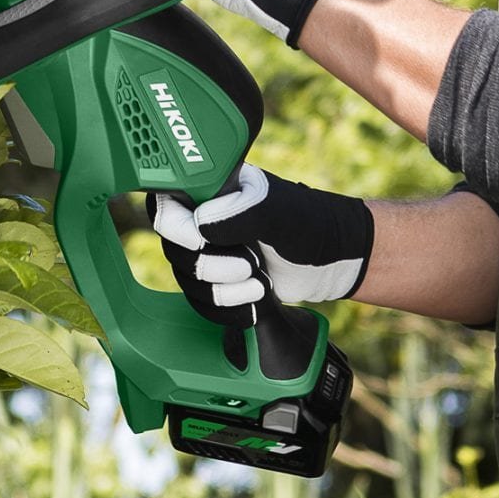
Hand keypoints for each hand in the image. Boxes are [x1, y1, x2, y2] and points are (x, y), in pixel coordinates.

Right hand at [149, 163, 374, 325]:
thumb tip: (200, 227)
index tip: (201, 240)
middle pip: (173, 247)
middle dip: (211, 265)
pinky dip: (228, 309)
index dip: (174, 224)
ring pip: (186, 279)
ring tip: (259, 283)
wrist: (333, 260)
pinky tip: (255, 301)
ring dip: (223, 291)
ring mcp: (209, 251)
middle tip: (249, 264)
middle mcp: (203, 217)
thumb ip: (238, 213)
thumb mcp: (277, 212)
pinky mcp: (219, 281)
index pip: (165, 199)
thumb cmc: (309, 223)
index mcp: (211, 188)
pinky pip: (201, 302)